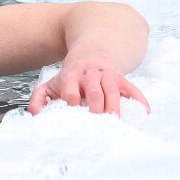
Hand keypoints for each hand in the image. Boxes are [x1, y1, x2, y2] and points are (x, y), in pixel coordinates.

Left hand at [28, 54, 150, 115]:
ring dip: (115, 107)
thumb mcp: (50, 84)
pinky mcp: (122, 80)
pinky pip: (133, 89)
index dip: (72, 101)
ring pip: (114, 91)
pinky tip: (144, 112)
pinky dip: (139, 100)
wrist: (91, 55)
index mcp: (71, 77)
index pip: (71, 90)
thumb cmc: (70, 77)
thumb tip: (35, 115)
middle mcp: (90, 76)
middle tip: (97, 124)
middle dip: (96, 107)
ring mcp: (108, 77)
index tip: (74, 113)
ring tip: (115, 122)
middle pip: (95, 92)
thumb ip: (39, 99)